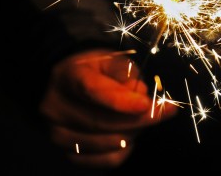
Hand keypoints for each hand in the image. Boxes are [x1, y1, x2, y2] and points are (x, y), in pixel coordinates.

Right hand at [39, 49, 176, 167]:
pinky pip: (106, 160)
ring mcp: (59, 133)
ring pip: (106, 143)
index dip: (119, 101)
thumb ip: (126, 73)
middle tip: (163, 111)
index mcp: (67, 76)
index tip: (145, 104)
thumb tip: (140, 93)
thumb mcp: (112, 59)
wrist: (73, 83)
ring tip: (142, 118)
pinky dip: (125, 149)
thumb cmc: (97, 70)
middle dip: (139, 119)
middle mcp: (56, 107)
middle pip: (101, 121)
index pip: (91, 90)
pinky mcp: (69, 153)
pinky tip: (129, 133)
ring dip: (133, 132)